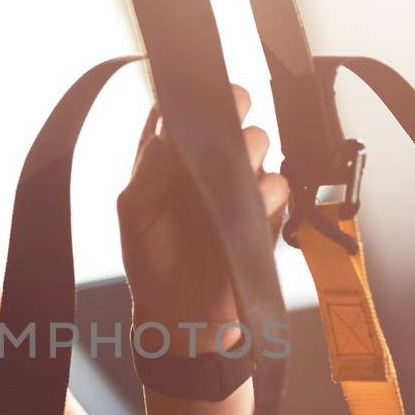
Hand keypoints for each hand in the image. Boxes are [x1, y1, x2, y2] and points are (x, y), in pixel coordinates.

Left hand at [116, 83, 289, 335]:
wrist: (183, 317)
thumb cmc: (151, 265)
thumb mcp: (135, 220)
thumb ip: (145, 178)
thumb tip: (160, 137)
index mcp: (168, 158)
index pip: (182, 109)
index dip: (191, 97)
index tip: (195, 96)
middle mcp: (204, 165)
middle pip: (228, 114)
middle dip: (232, 110)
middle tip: (228, 123)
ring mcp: (236, 186)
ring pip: (258, 142)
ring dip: (251, 150)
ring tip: (237, 176)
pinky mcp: (263, 212)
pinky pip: (279, 185)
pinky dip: (270, 191)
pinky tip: (255, 207)